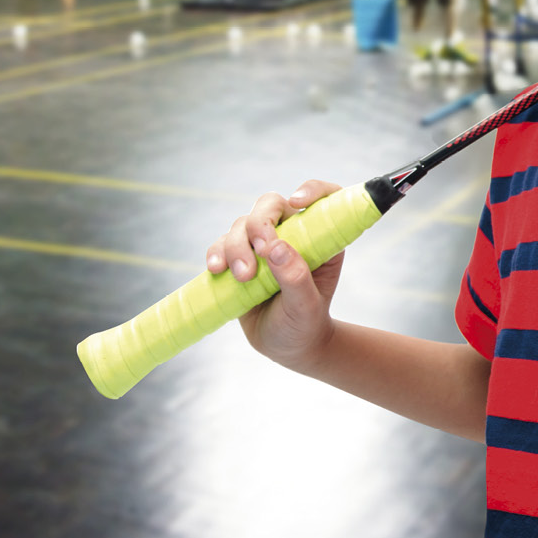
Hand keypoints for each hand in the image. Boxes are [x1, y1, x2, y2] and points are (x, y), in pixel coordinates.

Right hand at [206, 179, 344, 370]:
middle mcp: (292, 234)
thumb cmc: (305, 324)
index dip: (312, 190)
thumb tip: (276, 247)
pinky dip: (216, 252)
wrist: (287, 348)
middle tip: (259, 252)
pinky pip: (222, 244)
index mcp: (320, 237)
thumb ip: (296, 277)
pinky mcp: (240, 257)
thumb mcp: (306, 307)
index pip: (322, 198)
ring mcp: (263, 245)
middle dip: (259, 224)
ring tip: (241, 277)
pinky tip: (215, 269)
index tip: (297, 201)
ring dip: (236, 245)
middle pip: (271, 205)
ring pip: (242, 225)